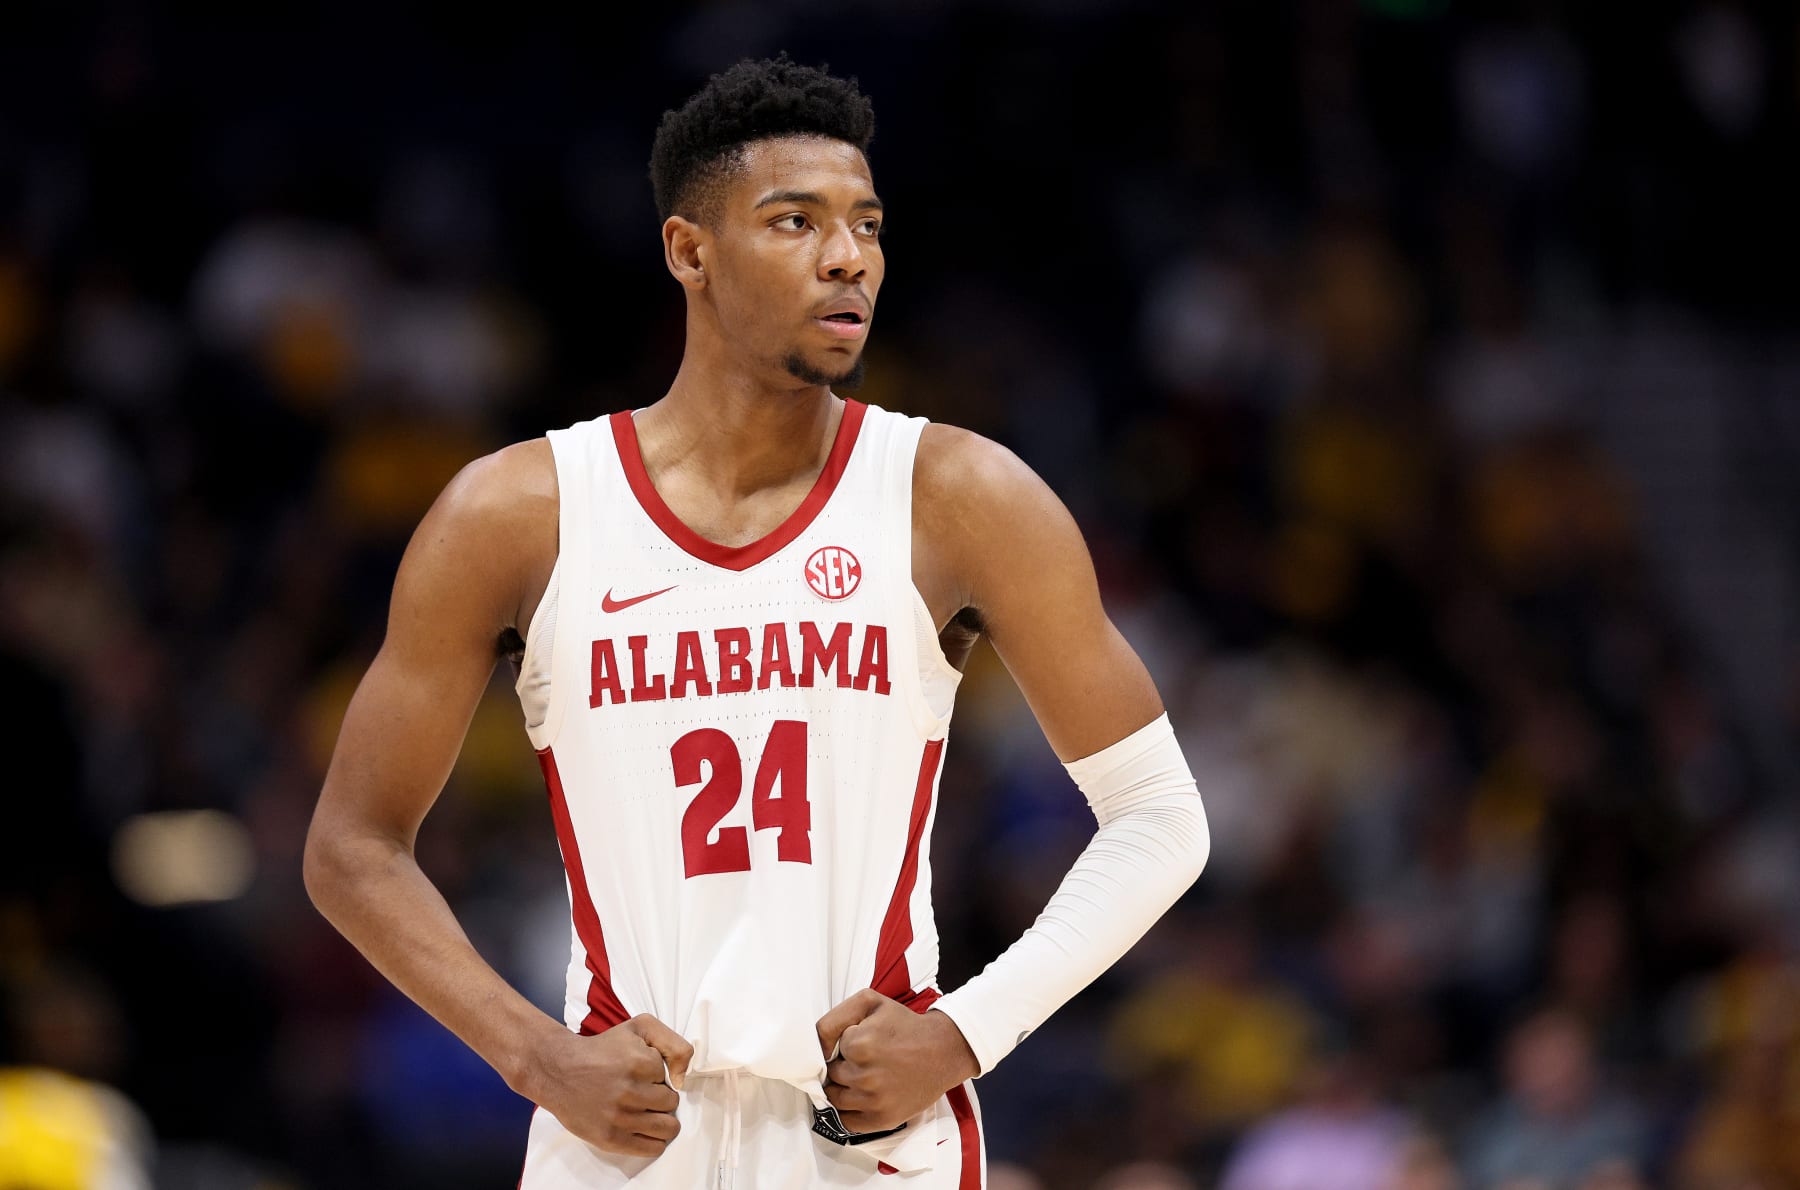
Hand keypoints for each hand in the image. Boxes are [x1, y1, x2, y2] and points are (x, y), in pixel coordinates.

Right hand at [523, 1013, 693, 1157]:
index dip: (660, 1076)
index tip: (643, 1073)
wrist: (559, 1070)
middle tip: (642, 1093)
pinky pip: (652, 1148)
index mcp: (639, 1061)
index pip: (673, 1078)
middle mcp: (629, 1090)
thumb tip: (681, 1080)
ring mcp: (619, 1117)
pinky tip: (643, 1128)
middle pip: (671, 1104)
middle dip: (661, 1098)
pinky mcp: (610, 1138)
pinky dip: (654, 1141)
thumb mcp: (641, 1027)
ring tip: (645, 1111)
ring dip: (660, 1119)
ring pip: (667, 1128)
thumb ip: (674, 1044)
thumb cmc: (603, 1049)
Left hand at [815, 989, 979, 1133]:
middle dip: (842, 1065)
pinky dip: (848, 1110)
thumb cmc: (903, 1024)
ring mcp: (874, 1101)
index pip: (827, 1049)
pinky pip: (846, 1121)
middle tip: (865, 1059)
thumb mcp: (869, 1002)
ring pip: (834, 1098)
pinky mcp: (882, 1120)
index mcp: (861, 1045)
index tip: (860, 1040)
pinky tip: (862, 1095)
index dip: (842, 1043)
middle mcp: (866, 1076)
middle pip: (830, 1075)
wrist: (943, 1051)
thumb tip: (815, 1047)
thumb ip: (834, 1018)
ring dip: (843, 1087)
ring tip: (864, 1075)